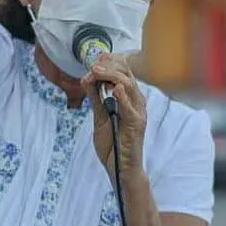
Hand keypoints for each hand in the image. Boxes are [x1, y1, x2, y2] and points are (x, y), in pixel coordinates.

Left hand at [81, 54, 146, 182]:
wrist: (118, 167)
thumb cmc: (113, 142)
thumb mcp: (99, 116)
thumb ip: (95, 98)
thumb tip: (86, 78)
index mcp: (129, 98)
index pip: (123, 72)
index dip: (110, 62)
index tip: (95, 58)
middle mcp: (136, 102)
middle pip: (126, 74)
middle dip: (108, 66)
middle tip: (93, 64)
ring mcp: (138, 112)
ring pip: (128, 85)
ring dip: (110, 76)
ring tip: (96, 71)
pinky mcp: (137, 125)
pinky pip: (131, 107)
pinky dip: (122, 96)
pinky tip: (113, 89)